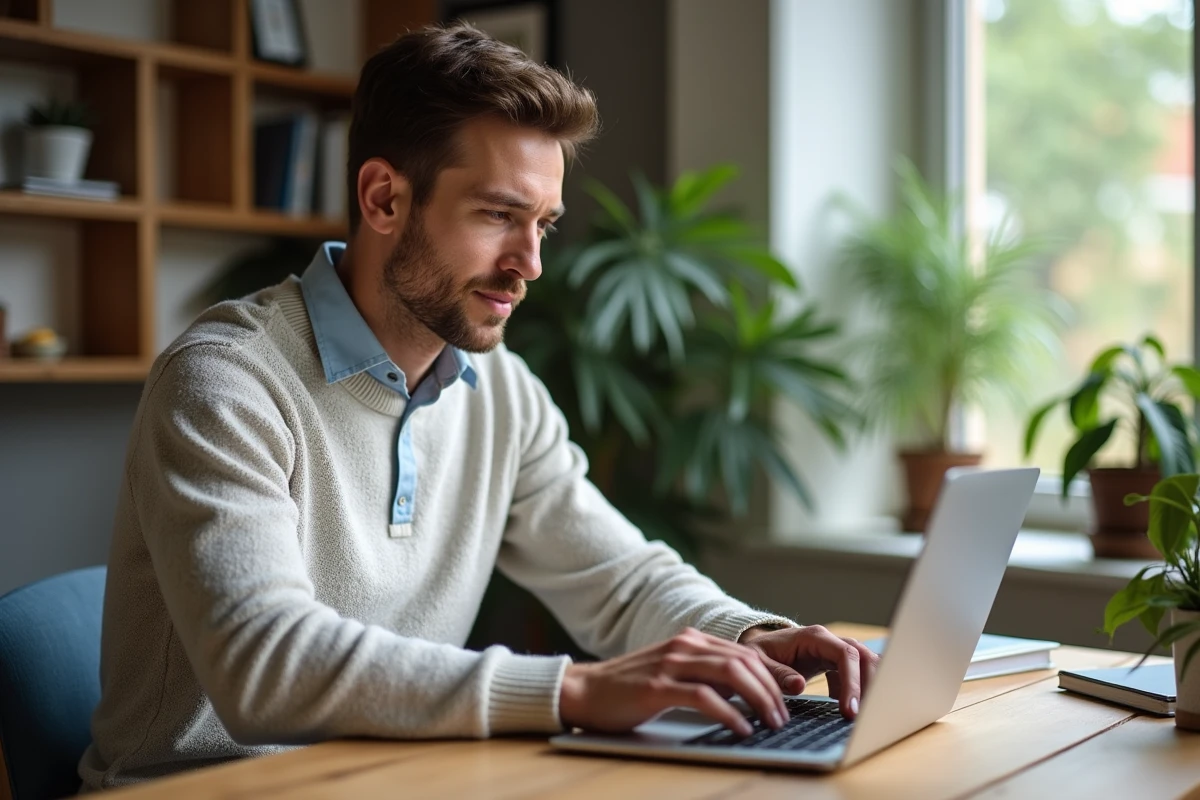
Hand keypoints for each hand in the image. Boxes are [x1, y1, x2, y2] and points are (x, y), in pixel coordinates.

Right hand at [559, 628, 787, 735]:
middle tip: (785, 716)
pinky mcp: (658, 687)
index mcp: (691, 640)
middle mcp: (685, 646)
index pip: (745, 652)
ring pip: (731, 675)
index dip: (773, 672)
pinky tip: (742, 729)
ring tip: (771, 723)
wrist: (583, 691)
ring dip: (759, 700)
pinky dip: (729, 714)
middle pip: (744, 661)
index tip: (792, 694)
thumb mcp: (672, 672)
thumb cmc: (629, 688)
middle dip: (772, 689)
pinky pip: (704, 698)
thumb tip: (744, 694)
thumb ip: (704, 674)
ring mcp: (671, 664)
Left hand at [738, 624, 879, 719]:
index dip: (852, 681)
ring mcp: (834, 651)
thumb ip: (778, 674)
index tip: (849, 709)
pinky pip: (855, 674)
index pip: (845, 654)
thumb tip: (798, 685)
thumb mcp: (760, 662)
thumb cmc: (760, 653)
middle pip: (863, 657)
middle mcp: (829, 641)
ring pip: (864, 664)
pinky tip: (844, 707)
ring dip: (868, 688)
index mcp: (814, 637)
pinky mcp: (835, 662)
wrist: (759, 647)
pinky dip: (856, 690)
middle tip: (862, 717)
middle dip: (869, 686)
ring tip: (859, 714)